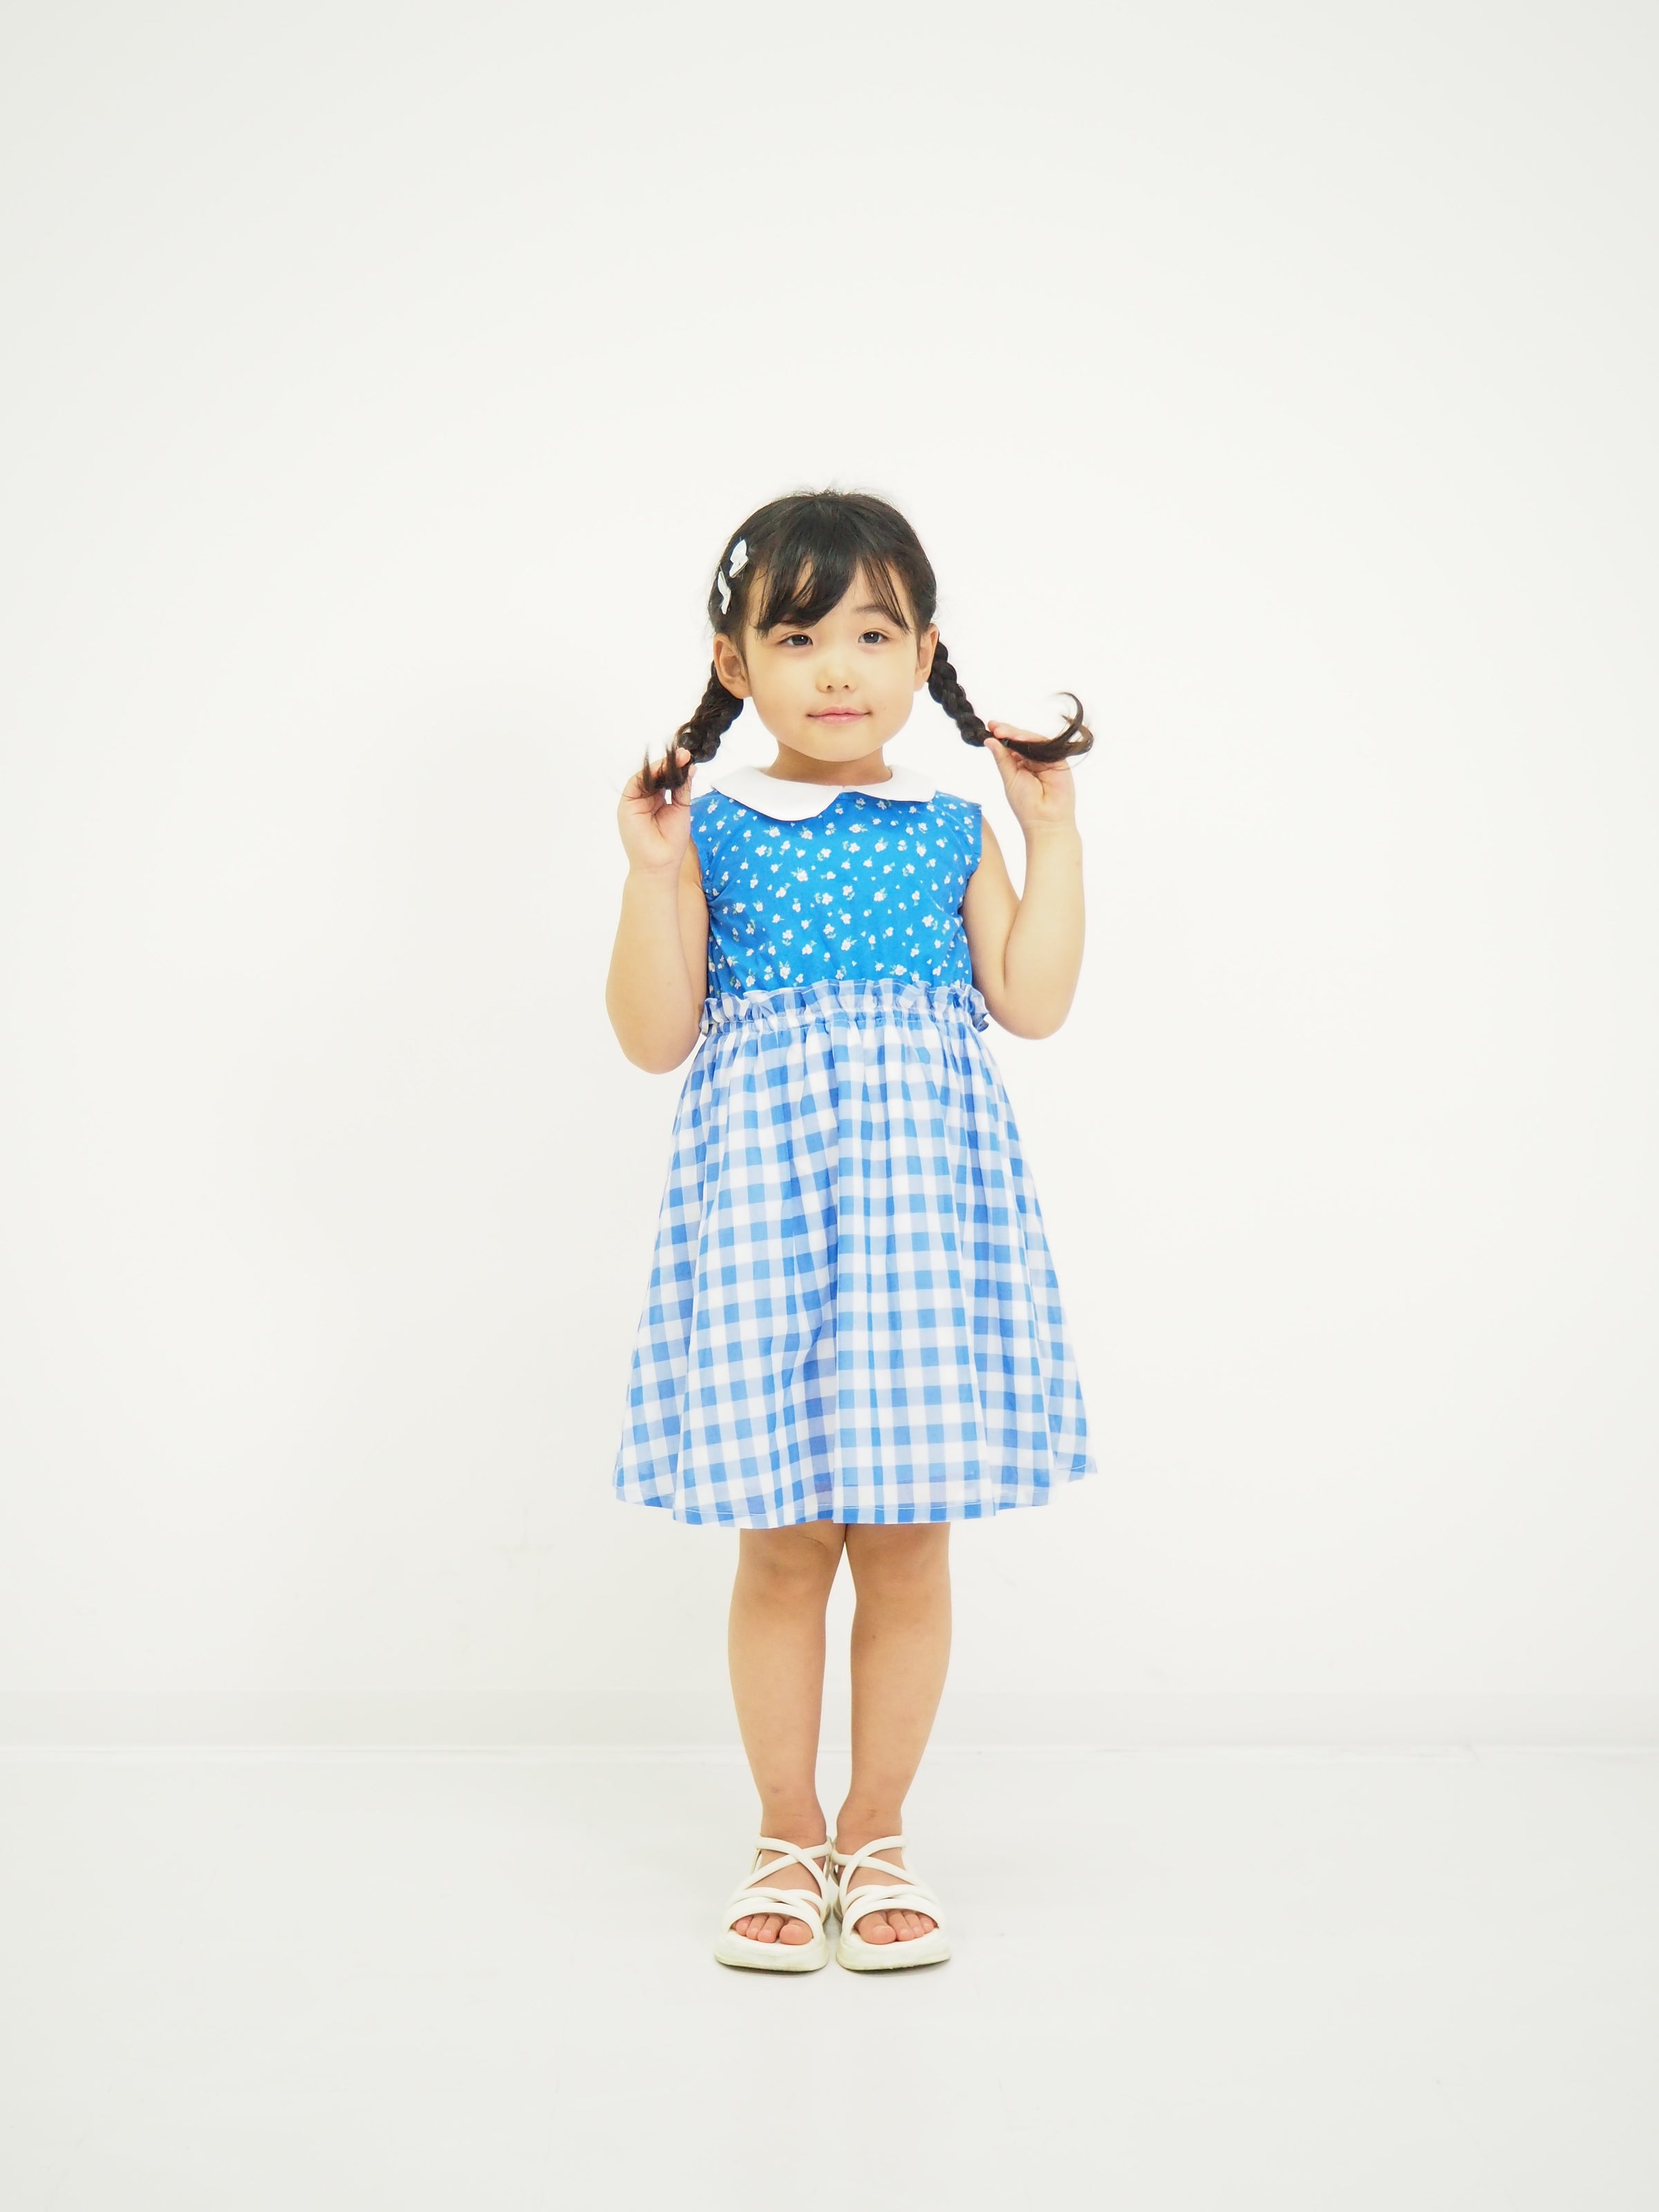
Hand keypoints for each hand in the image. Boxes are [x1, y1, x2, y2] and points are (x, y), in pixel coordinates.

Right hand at [617, 747, 693, 873]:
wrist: (659, 865)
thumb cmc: (671, 843)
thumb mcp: (681, 809)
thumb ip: (682, 788)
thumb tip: (690, 768)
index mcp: (657, 801)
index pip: (665, 779)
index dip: (676, 769)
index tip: (688, 759)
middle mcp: (645, 799)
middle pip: (655, 775)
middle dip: (670, 764)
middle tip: (685, 755)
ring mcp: (635, 802)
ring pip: (646, 777)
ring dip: (660, 767)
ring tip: (677, 759)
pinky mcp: (626, 804)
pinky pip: (636, 783)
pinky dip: (648, 774)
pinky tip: (662, 768)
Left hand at [984, 725, 1078, 834]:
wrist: (1045, 820)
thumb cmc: (1026, 805)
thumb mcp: (1009, 778)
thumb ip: (1002, 758)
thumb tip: (989, 741)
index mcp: (1020, 765)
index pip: (1010, 746)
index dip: (1001, 736)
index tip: (989, 727)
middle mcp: (1033, 760)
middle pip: (1021, 740)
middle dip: (1007, 731)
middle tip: (993, 726)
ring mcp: (1046, 759)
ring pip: (1032, 740)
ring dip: (1016, 734)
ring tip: (1001, 731)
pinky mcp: (1058, 760)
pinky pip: (1045, 745)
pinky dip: (1031, 740)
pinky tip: (1019, 738)